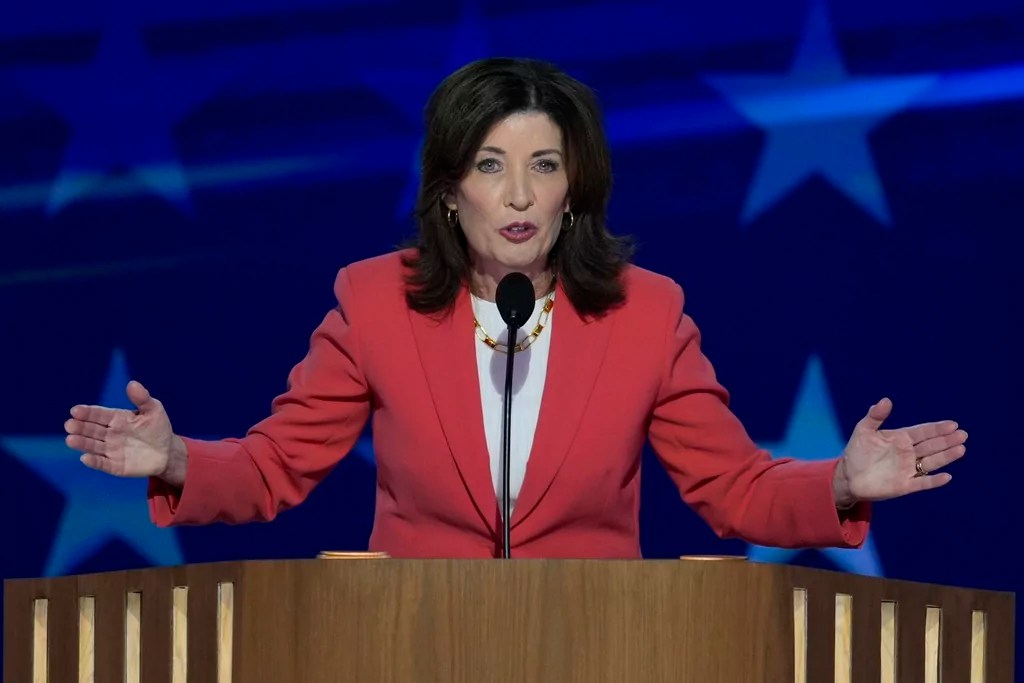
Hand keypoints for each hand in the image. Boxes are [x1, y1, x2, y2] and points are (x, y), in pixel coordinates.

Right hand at [64, 380, 186, 484]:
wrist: (168, 452)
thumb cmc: (158, 428)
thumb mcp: (154, 410)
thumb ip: (142, 398)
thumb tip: (132, 383)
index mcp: (116, 418)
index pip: (98, 414)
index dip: (87, 412)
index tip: (75, 410)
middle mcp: (109, 434)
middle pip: (91, 429)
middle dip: (80, 427)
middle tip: (69, 424)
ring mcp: (111, 450)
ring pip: (93, 445)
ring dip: (82, 443)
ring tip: (70, 439)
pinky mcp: (115, 466)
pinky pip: (103, 463)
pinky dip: (94, 461)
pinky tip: (85, 458)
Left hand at [834, 397, 966, 504]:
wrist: (848, 476)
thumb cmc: (856, 452)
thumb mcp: (863, 431)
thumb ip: (875, 416)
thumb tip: (885, 400)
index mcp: (901, 439)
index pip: (923, 432)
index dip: (937, 428)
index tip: (952, 424)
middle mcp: (908, 453)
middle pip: (931, 446)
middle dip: (946, 440)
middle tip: (962, 435)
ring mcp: (908, 470)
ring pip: (931, 462)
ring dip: (946, 456)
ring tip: (961, 449)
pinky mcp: (905, 486)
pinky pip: (922, 483)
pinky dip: (934, 481)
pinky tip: (946, 477)